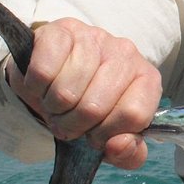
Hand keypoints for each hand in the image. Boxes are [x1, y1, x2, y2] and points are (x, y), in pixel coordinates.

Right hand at [5, 18, 161, 169]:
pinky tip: (43, 85)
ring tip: (56, 104)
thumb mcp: (113, 135)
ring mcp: (94, 37)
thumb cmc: (89, 105)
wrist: (56, 73)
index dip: (106, 135)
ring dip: (53, 109)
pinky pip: (43, 72)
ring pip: (66, 93)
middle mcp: (126, 53)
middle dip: (73, 126)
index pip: (133, 115)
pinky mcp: (61, 30)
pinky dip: (35, 89)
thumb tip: (118, 146)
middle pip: (94, 108)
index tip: (95, 136)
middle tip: (67, 120)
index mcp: (147, 79)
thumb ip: (128, 153)